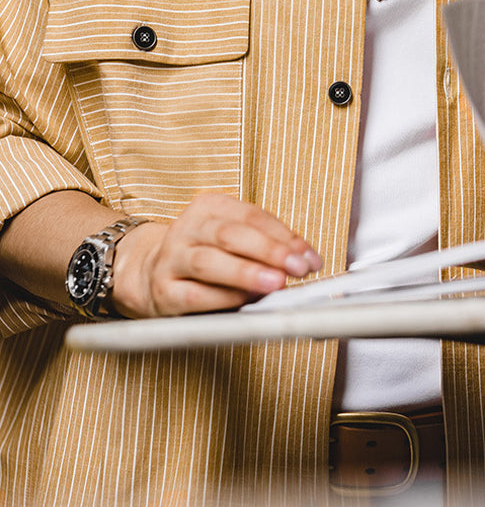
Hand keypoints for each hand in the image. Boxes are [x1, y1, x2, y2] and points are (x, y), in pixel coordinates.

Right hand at [112, 193, 322, 316]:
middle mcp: (188, 228)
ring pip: (209, 262)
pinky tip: (244, 300)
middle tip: (298, 267)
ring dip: (246, 273)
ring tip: (275, 282)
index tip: (311, 258)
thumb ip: (270, 247)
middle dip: (270, 251)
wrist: (150, 272)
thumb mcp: (237, 240)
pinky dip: (222, 297)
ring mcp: (172, 258)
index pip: (254, 217)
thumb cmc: (206, 254)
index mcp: (210, 206)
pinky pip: (194, 294)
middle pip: (231, 235)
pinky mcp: (163, 291)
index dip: (286, 237)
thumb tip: (306, 260)